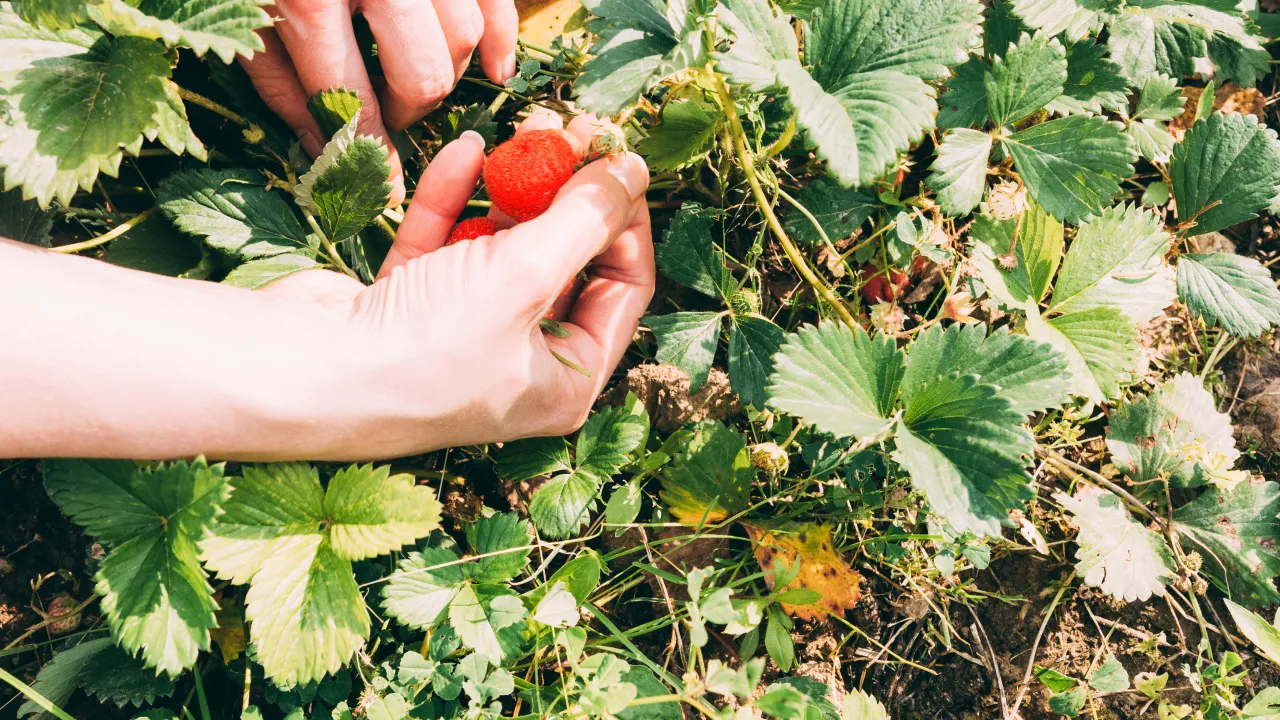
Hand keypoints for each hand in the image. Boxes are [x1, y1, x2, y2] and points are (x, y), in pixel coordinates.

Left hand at [241, 0, 519, 204]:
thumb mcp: (239, 10)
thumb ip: (275, 75)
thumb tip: (320, 141)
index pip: (351, 102)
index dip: (368, 156)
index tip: (380, 191)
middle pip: (423, 75)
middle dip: (407, 111)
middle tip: (386, 115)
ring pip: (462, 37)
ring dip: (444, 72)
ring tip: (412, 77)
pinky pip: (494, 0)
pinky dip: (501, 36)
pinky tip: (495, 67)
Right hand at [264, 113, 652, 457]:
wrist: (303, 372)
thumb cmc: (426, 348)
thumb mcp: (527, 276)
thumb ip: (585, 219)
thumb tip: (632, 172)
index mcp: (566, 379)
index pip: (623, 288)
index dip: (626, 221)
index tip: (617, 161)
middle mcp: (520, 361)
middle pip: (565, 261)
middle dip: (568, 194)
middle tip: (570, 130)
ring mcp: (463, 334)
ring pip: (505, 246)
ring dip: (514, 188)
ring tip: (524, 128)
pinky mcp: (410, 306)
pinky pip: (448, 243)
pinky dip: (456, 200)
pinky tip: (464, 151)